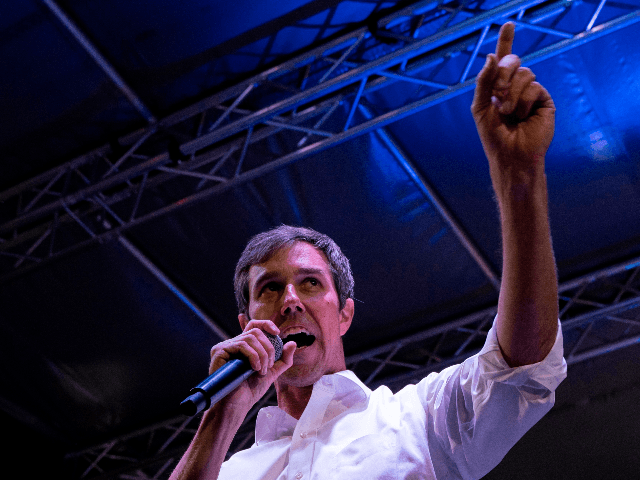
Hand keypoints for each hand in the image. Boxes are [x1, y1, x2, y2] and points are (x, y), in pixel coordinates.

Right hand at [207, 318, 295, 414]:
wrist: (237, 406)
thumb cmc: (250, 391)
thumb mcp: (271, 372)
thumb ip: (283, 359)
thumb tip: (293, 343)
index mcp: (244, 346)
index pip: (254, 325)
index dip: (266, 324)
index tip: (277, 333)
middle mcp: (234, 344)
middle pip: (256, 331)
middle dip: (268, 348)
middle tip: (269, 365)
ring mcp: (225, 347)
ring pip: (250, 338)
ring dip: (262, 355)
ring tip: (261, 371)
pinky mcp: (219, 351)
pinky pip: (241, 345)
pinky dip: (253, 356)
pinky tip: (254, 369)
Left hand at [471, 22, 554, 174]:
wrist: (510, 155)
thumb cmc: (493, 135)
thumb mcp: (481, 107)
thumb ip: (484, 81)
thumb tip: (492, 56)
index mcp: (499, 87)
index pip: (503, 60)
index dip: (506, 41)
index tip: (508, 24)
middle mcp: (516, 87)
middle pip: (513, 62)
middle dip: (503, 73)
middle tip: (498, 93)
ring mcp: (531, 93)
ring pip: (524, 74)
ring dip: (511, 94)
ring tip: (509, 114)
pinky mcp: (544, 100)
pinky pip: (534, 87)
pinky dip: (523, 102)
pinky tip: (522, 117)